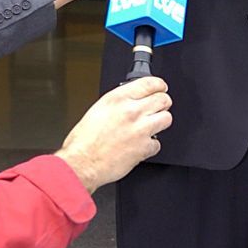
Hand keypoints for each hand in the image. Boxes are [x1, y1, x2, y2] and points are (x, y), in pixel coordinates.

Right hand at [55, 77, 171, 192]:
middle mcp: (131, 111)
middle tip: (159, 108)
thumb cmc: (84, 141)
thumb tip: (131, 101)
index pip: (150, 83)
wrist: (82, 163)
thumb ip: (118, 103)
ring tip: (151, 126)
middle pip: (163, 99)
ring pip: (166, 118)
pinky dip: (151, 145)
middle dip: (163, 103)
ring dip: (161, 122)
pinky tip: (141, 145)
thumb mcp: (98, 110)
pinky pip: (158, 143)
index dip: (159, 85)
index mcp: (118, 99)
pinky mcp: (144, 147)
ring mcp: (140, 129)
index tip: (161, 88)